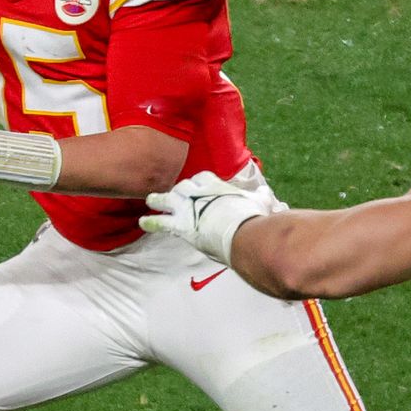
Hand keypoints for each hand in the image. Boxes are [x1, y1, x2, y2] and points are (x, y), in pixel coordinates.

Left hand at [142, 172, 280, 262]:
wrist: (241, 232)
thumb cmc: (252, 217)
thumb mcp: (259, 202)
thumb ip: (260, 197)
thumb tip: (267, 194)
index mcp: (216, 185)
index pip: (202, 178)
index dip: (199, 183)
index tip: (198, 186)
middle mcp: (198, 192)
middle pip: (182, 186)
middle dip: (178, 191)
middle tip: (174, 195)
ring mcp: (186, 207)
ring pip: (166, 199)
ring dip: (158, 200)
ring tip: (151, 201)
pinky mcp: (180, 225)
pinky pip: (160, 222)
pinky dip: (151, 222)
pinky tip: (143, 222)